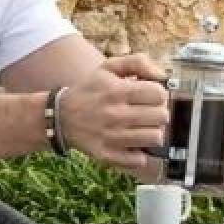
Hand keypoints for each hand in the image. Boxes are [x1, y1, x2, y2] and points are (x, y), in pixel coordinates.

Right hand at [58, 54, 166, 172]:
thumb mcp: (109, 67)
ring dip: (152, 133)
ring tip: (142, 128)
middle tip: (148, 113)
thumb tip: (161, 75)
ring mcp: (111, 137)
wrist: (60, 116)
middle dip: (158, 113)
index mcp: (118, 91)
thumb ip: (138, 62)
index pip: (159, 94)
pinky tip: (133, 145)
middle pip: (162, 117)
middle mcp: (115, 114)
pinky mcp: (106, 155)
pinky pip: (139, 160)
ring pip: (155, 138)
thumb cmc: (91, 90)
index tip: (151, 97)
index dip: (159, 94)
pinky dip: (140, 154)